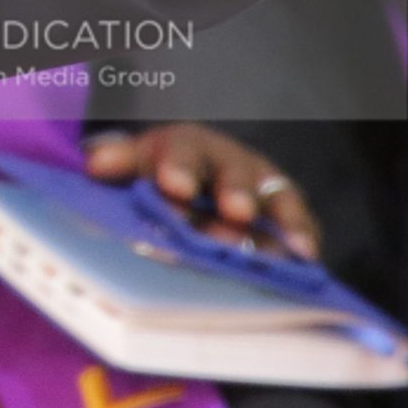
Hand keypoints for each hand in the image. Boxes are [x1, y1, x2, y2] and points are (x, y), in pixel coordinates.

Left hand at [85, 124, 320, 260]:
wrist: (186, 183)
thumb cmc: (157, 177)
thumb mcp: (133, 164)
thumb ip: (117, 163)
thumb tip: (97, 163)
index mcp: (186, 148)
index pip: (182, 151)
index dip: (179, 167)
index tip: (174, 186)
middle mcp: (230, 163)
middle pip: (235, 174)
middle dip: (235, 192)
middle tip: (235, 212)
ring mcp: (263, 189)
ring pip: (276, 198)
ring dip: (281, 221)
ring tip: (290, 246)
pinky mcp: (286, 215)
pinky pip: (301, 223)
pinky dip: (305, 239)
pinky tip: (309, 260)